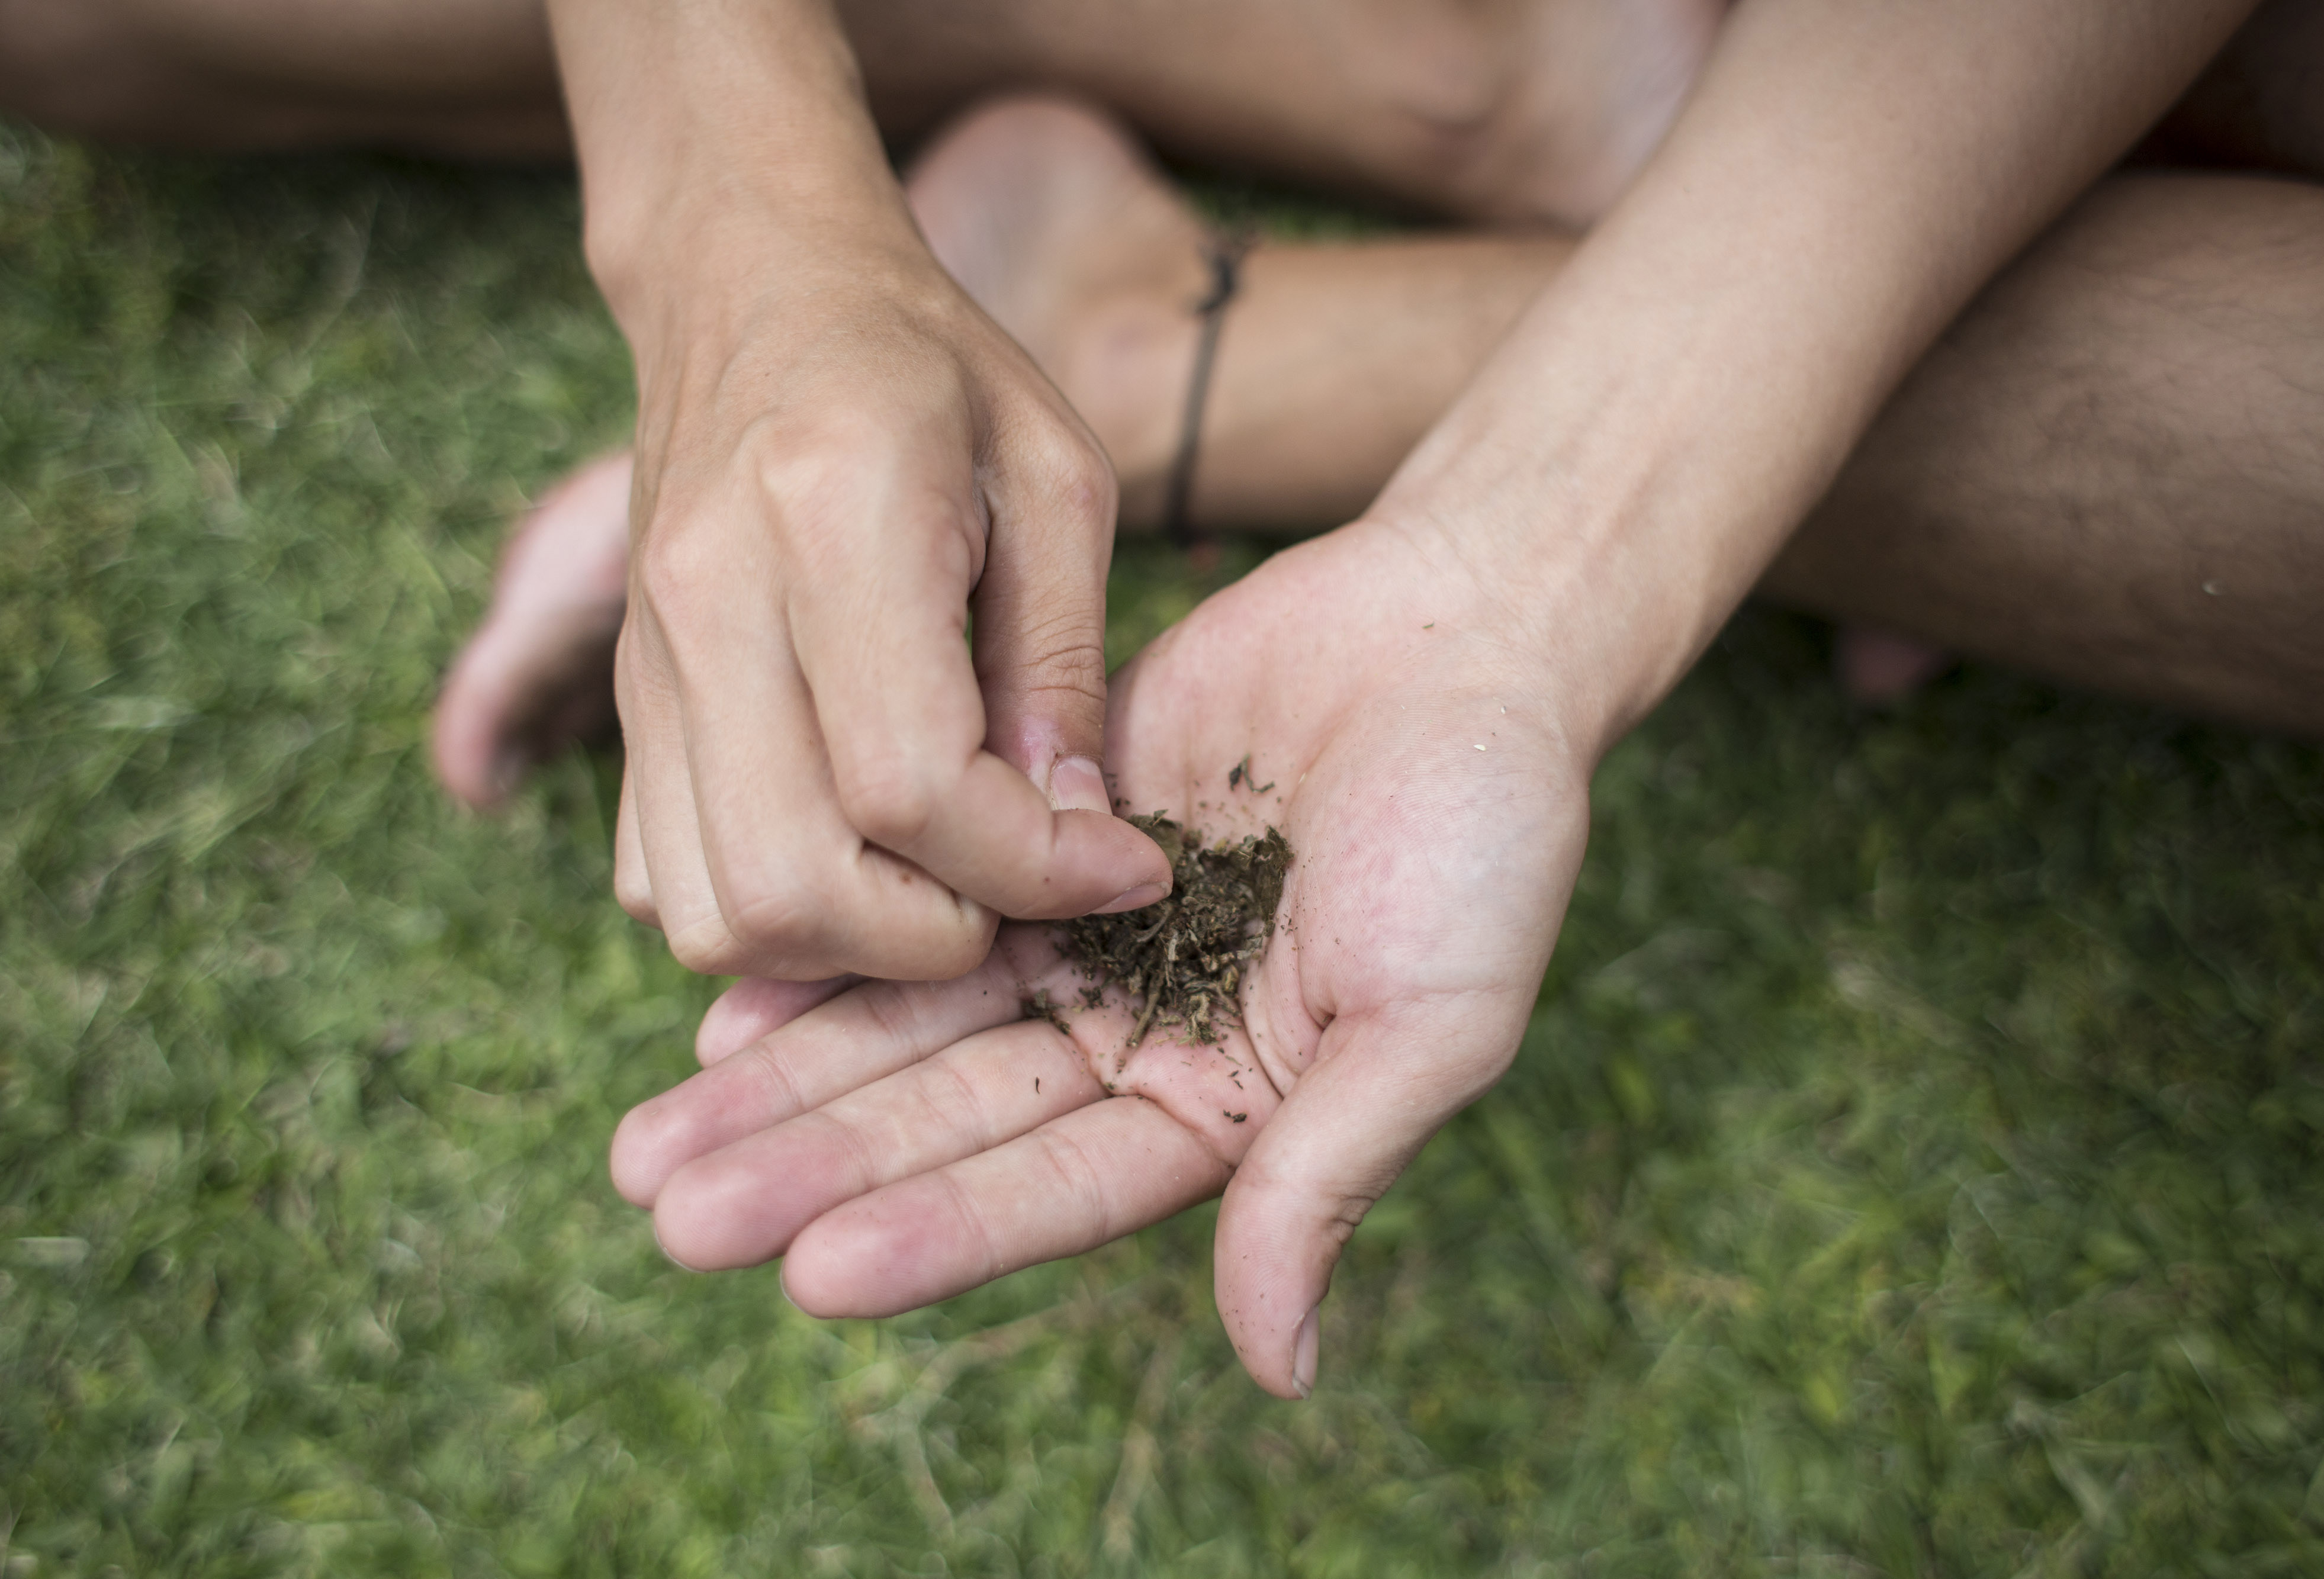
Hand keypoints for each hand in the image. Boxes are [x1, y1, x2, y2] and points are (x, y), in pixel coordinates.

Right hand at [549, 0, 1170, 984]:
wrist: (753, 289)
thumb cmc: (931, 371)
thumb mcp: (1056, 478)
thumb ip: (1065, 664)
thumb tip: (1073, 837)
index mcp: (829, 517)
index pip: (911, 785)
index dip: (1032, 866)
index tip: (1118, 862)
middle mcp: (708, 603)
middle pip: (794, 885)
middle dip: (935, 939)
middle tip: (1022, 892)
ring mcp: (645, 663)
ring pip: (715, 914)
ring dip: (848, 947)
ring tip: (944, 883)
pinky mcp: (626, 704)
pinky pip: (664, 884)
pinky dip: (773, 917)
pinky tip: (862, 855)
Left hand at [609, 519, 1597, 1395]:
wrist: (1464, 633)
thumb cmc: (1487, 832)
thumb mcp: (1431, 1017)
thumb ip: (1329, 1174)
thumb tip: (1277, 1369)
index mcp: (1226, 1110)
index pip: (1057, 1190)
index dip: (937, 1233)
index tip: (810, 1271)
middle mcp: (1136, 1039)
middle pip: (949, 1123)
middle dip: (812, 1170)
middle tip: (670, 1212)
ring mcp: (1080, 939)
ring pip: (910, 1026)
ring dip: (784, 1084)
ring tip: (647, 1145)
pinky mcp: (1040, 835)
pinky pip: (916, 900)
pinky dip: (829, 956)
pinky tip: (723, 1007)